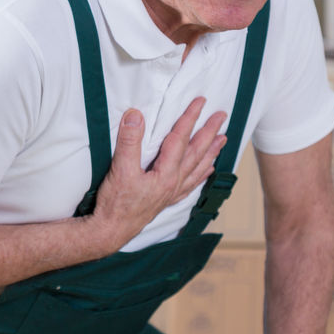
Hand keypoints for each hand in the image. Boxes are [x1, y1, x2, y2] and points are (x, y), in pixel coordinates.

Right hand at [90, 97, 226, 248]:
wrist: (110, 231)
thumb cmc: (115, 204)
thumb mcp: (119, 169)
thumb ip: (129, 141)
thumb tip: (135, 115)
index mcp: (166, 173)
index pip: (181, 139)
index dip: (190, 118)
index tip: (200, 102)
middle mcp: (174, 183)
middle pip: (196, 152)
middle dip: (210, 132)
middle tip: (221, 116)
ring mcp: (171, 193)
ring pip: (198, 168)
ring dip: (211, 152)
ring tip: (223, 139)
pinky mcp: (165, 200)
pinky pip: (191, 184)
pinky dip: (201, 174)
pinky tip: (207, 170)